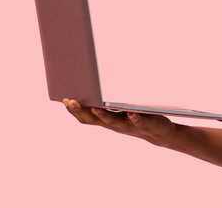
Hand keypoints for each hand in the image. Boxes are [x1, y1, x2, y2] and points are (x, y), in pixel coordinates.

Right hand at [62, 98, 176, 146]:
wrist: (158, 133)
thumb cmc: (137, 118)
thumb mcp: (120, 112)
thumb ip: (108, 104)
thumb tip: (96, 88)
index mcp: (107, 120)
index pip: (86, 118)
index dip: (74, 110)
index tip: (64, 99)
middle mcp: (114, 125)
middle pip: (94, 120)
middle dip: (81, 110)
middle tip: (70, 101)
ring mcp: (127, 125)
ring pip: (112, 122)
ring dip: (102, 115)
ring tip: (95, 107)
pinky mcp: (142, 124)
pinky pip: (136, 121)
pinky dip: (133, 117)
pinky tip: (130, 112)